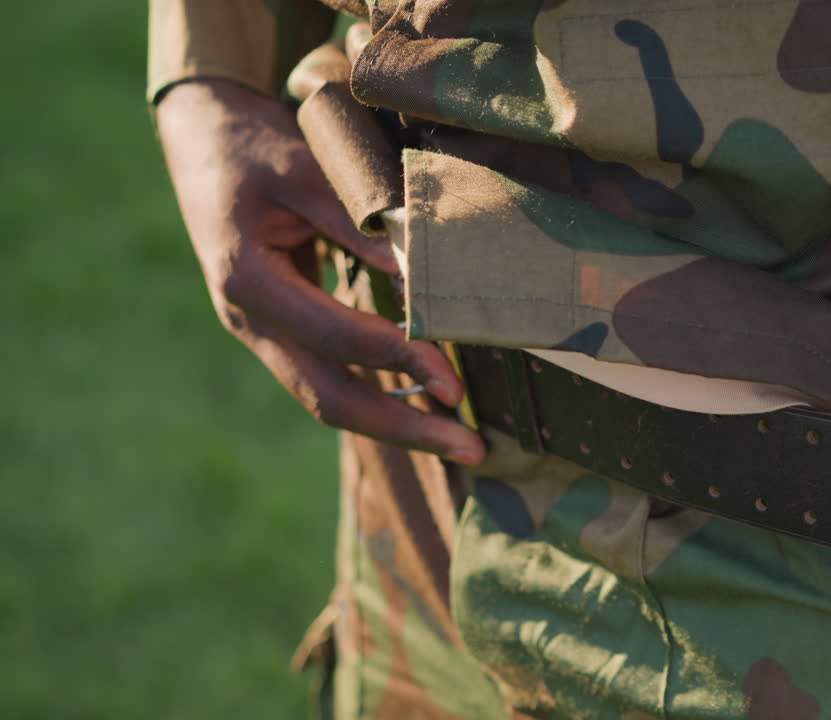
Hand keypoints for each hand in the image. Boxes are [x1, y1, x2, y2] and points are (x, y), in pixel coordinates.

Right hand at [155, 79, 483, 463]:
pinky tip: (426, 406)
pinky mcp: (283, 330)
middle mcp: (250, 321)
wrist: (201, 137)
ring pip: (330, 398)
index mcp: (248, 281)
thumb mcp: (305, 169)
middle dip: (404, 429)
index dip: (399, 359)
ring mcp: (263, 332)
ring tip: (459, 442)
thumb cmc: (253, 148)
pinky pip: (332, 376)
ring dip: (396, 423)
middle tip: (472, 449)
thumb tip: (417, 270)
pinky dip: (380, 395)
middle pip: (330, 399)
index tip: (454, 378)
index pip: (336, 339)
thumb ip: (356, 219)